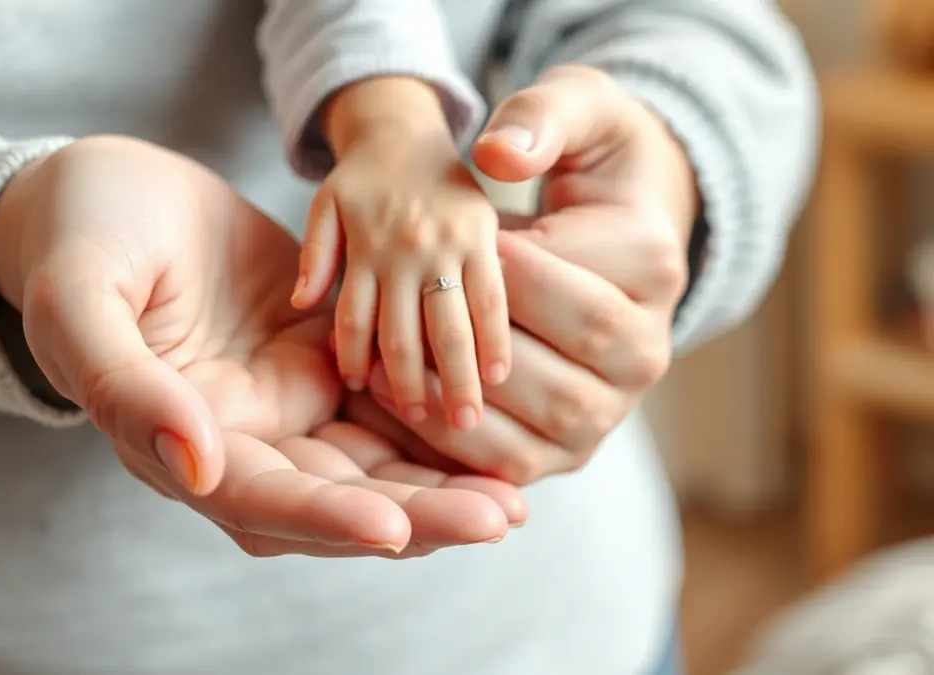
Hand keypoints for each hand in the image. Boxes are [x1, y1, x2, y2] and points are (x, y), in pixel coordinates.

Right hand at [0, 136, 513, 554]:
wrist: (111, 191)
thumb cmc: (78, 238)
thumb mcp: (81, 302)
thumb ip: (125, 384)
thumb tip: (195, 461)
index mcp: (175, 443)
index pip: (257, 501)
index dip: (323, 519)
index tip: (392, 527)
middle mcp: (238, 441)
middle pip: (333, 501)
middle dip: (414, 516)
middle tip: (496, 518)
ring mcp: (282, 403)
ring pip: (369, 463)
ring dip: (436, 483)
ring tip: (513, 496)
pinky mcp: (317, 360)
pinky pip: (383, 401)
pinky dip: (432, 422)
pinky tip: (488, 428)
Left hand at [291, 124, 509, 431]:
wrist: (409, 130)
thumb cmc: (363, 178)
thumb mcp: (325, 204)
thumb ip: (314, 254)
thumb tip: (302, 302)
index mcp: (365, 248)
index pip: (355, 318)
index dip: (356, 359)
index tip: (361, 393)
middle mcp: (405, 252)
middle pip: (406, 333)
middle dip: (412, 386)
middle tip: (422, 425)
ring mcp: (448, 246)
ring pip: (452, 323)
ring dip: (458, 376)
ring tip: (465, 420)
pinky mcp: (483, 238)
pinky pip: (493, 295)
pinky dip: (497, 336)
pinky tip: (502, 373)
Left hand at [346, 64, 695, 483]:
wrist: (612, 226)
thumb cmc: (586, 164)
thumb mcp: (579, 110)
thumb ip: (543, 119)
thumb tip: (498, 155)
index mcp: (655, 264)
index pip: (578, 279)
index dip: (510, 269)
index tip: (455, 247)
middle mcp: (646, 347)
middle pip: (571, 356)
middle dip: (485, 336)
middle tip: (411, 312)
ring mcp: (612, 405)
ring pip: (548, 417)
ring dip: (466, 396)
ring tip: (390, 365)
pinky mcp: (570, 443)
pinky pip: (518, 458)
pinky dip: (457, 442)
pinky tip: (400, 402)